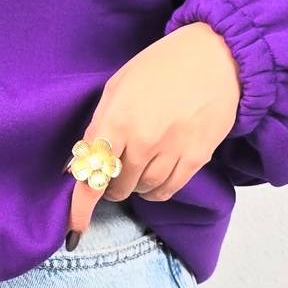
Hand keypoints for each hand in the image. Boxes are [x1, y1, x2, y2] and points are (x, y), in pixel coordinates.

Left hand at [65, 22, 242, 242]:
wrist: (214, 56)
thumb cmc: (160, 67)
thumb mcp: (117, 88)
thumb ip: (99, 126)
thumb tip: (80, 164)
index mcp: (117, 121)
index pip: (91, 175)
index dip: (80, 208)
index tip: (73, 231)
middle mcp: (143, 141)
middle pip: (116, 187)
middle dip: (110, 182)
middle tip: (116, 165)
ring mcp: (172, 151)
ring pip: (142, 192)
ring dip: (135, 185)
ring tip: (141, 160)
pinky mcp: (197, 158)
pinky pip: (167, 191)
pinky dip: (156, 190)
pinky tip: (155, 174)